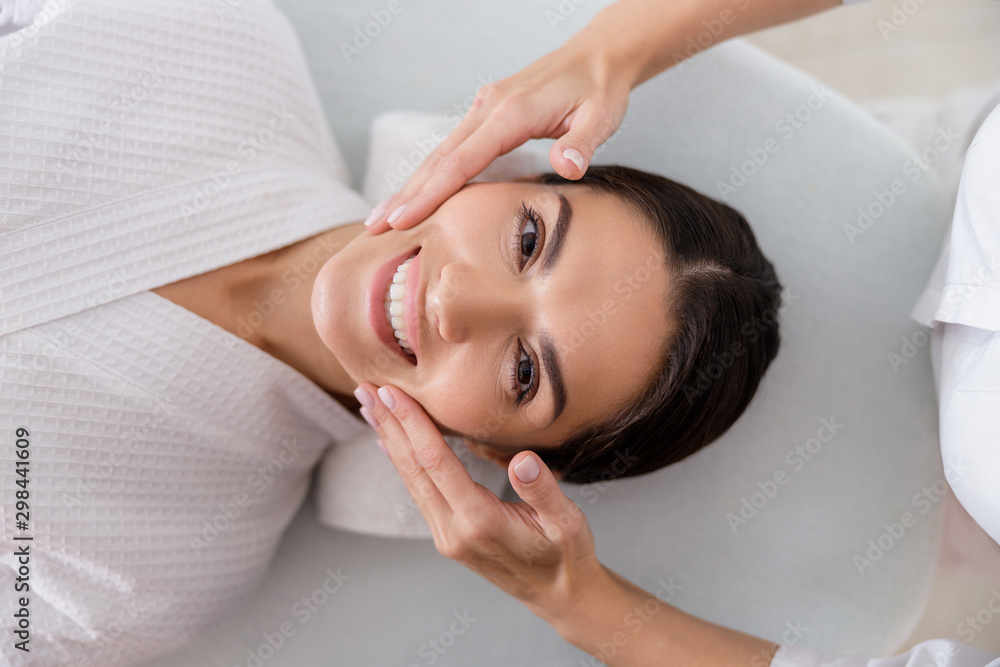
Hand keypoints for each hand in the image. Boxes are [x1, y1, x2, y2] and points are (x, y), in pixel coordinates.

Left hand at [354, 382, 601, 615]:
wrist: (560, 597)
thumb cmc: (566, 556)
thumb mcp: (567, 523)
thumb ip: (544, 492)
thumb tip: (524, 460)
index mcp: (480, 521)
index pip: (436, 462)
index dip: (412, 424)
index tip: (393, 393)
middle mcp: (454, 530)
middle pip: (412, 468)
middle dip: (388, 425)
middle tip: (365, 388)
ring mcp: (446, 536)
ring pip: (411, 479)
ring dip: (389, 440)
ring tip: (371, 407)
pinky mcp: (447, 536)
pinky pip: (419, 491)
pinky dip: (402, 461)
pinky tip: (391, 443)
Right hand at [363, 39, 630, 234]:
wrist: (599, 55)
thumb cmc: (600, 90)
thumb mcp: (601, 118)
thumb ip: (582, 145)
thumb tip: (567, 167)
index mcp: (510, 113)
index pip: (461, 161)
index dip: (430, 193)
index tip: (402, 219)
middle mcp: (488, 107)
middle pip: (438, 159)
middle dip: (406, 194)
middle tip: (375, 227)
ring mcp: (483, 108)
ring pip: (440, 153)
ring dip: (411, 185)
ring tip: (384, 217)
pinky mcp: (486, 112)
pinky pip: (452, 147)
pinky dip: (431, 172)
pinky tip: (418, 192)